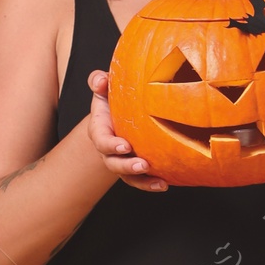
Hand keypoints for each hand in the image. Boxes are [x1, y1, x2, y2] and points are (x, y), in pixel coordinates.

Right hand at [86, 69, 168, 192]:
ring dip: (143, 181)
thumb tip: (101, 81)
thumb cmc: (111, 98)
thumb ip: (98, 81)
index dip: (111, 145)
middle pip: (113, 163)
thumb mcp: (103, 87)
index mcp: (100, 129)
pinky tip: (165, 183)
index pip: (101, 140)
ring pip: (127, 177)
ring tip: (159, 182)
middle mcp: (108, 149)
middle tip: (143, 165)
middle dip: (127, 166)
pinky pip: (141, 180)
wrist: (118, 113)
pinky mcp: (135, 168)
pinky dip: (151, 184)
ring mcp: (121, 160)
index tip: (125, 146)